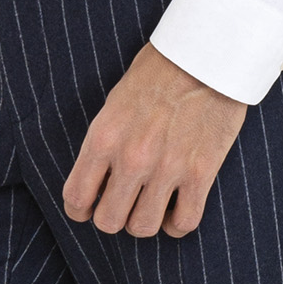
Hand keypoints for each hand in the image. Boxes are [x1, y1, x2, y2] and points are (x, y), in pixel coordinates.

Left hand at [62, 42, 246, 239]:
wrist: (206, 56)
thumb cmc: (159, 73)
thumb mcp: (115, 104)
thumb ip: (104, 144)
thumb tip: (98, 180)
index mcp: (104, 138)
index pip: (76, 198)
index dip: (81, 209)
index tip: (91, 205)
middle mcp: (132, 158)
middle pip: (109, 221)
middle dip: (113, 217)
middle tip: (123, 204)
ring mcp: (167, 168)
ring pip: (143, 227)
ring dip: (144, 221)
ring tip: (150, 206)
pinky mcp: (201, 173)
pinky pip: (184, 222)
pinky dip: (176, 223)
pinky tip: (175, 208)